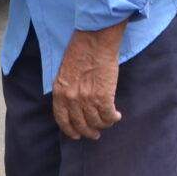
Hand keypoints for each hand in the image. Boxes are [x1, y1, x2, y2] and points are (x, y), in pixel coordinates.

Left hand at [51, 24, 124, 139]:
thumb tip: (74, 104)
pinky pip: (108, 115)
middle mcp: (72, 98)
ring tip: (108, 122)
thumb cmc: (81, 50)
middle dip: (89, 132)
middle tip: (95, 134)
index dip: (70, 130)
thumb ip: (68, 89)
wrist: (95, 40)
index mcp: (60, 92)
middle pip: (80, 124)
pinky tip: (116, 115)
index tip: (76, 135)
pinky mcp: (103, 96)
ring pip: (96, 122)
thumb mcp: (65, 72)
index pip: (62, 119)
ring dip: (103, 125)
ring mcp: (87, 99)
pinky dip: (113, 118)